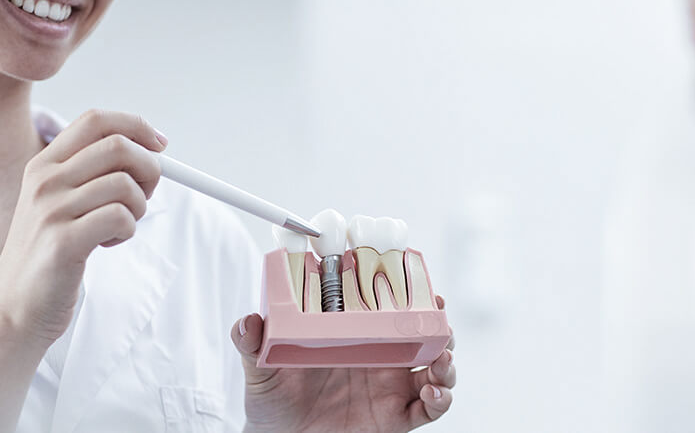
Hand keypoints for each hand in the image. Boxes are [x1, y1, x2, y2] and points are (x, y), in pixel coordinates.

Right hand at [0, 109, 166, 344]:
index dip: (136, 126)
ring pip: (125, 184)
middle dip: (148, 170)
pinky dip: (128, 231)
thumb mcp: (60, 204)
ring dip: (137, 208)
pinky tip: (106, 244)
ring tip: (117, 228)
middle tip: (142, 197)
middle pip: (118, 146)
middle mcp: (44, 180)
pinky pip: (121, 217)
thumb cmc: (48, 257)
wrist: (15, 310)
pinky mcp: (63, 241)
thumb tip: (151, 152)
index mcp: (43, 165)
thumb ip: (92, 175)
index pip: (96, 120)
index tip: (161, 145)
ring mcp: (50, 209)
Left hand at [231, 295, 455, 432]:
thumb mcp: (260, 367)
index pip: (389, 307)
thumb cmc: (272, 399)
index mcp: (355, 335)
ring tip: (442, 359)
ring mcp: (391, 387)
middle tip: (439, 314)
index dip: (409, 291)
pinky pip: (429, 409)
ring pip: (436, 367)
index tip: (418, 276)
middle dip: (439, 322)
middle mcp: (380, 357)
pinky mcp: (396, 418)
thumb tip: (248, 321)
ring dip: (447, 359)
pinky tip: (432, 392)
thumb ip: (252, 343)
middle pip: (423, 333)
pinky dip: (440, 399)